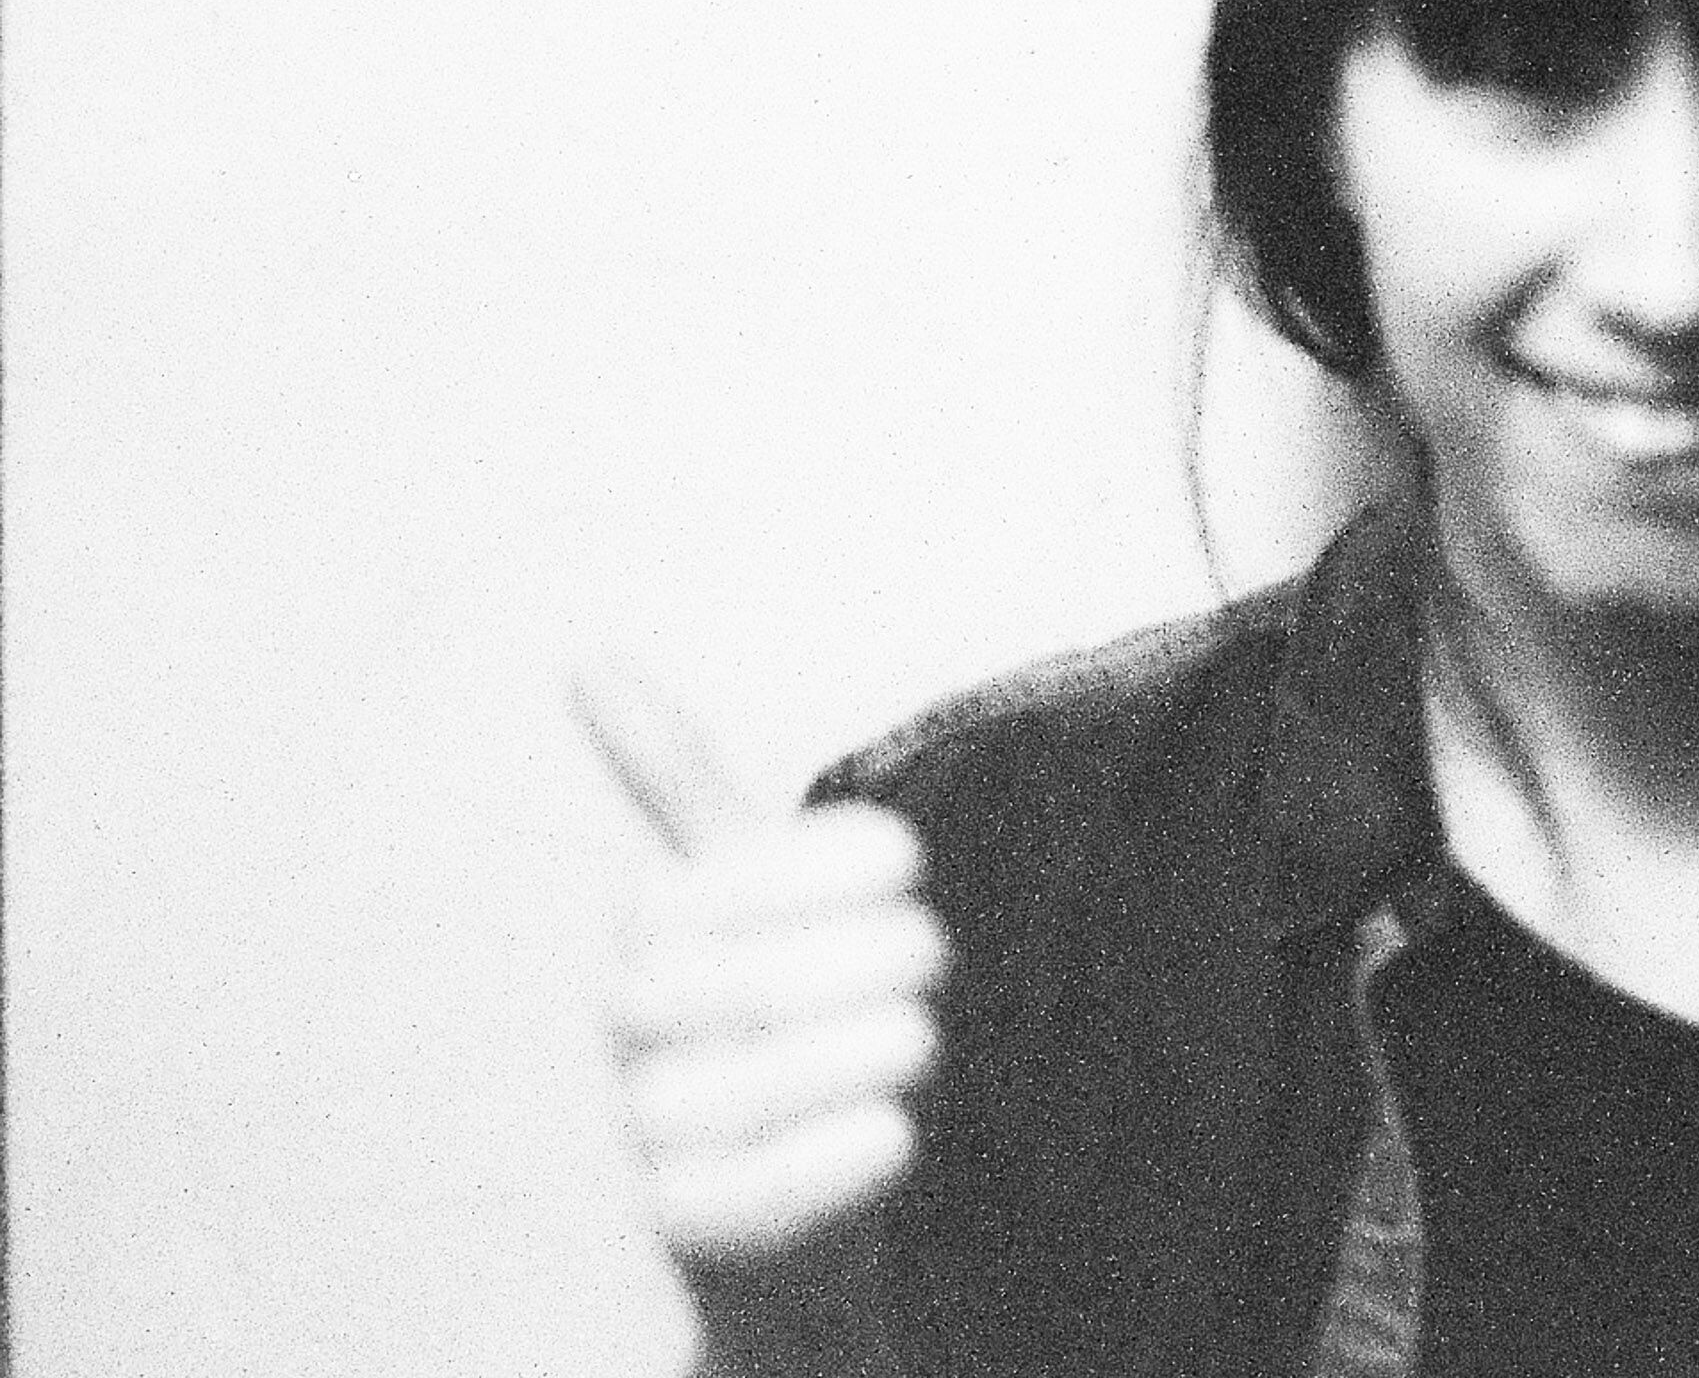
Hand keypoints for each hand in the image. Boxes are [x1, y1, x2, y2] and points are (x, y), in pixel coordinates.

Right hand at [576, 664, 945, 1377]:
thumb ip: (677, 781)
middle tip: (922, 964)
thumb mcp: (737, 892)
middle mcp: (629, 1027)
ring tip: (907, 1045)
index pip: (741, 868)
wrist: (773, 1202)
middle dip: (887, 957)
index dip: (846, 864)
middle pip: (782, 970)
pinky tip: (888, 1133)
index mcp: (645, 927)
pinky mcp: (690, 1233)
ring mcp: (651, 1131)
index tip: (901, 868)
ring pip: (796, 1071)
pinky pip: (780, 1187)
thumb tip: (587, 655)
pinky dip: (858, 1152)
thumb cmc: (770, 1011)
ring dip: (886, 1051)